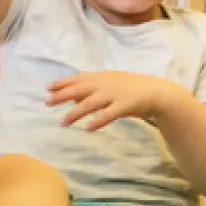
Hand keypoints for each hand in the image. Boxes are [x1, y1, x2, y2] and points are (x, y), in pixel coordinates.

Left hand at [46, 71, 178, 130]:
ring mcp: (115, 94)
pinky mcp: (125, 105)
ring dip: (75, 113)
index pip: (78, 78)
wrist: (158, 92)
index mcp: (103, 77)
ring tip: (63, 123)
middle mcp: (106, 84)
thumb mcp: (111, 84)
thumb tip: (72, 97)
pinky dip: (97, 121)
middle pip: (79, 89)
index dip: (62, 82)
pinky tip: (87, 128)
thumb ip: (92, 89)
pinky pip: (108, 114)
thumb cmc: (133, 88)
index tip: (47, 88)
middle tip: (47, 103)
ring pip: (90, 103)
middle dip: (62, 95)